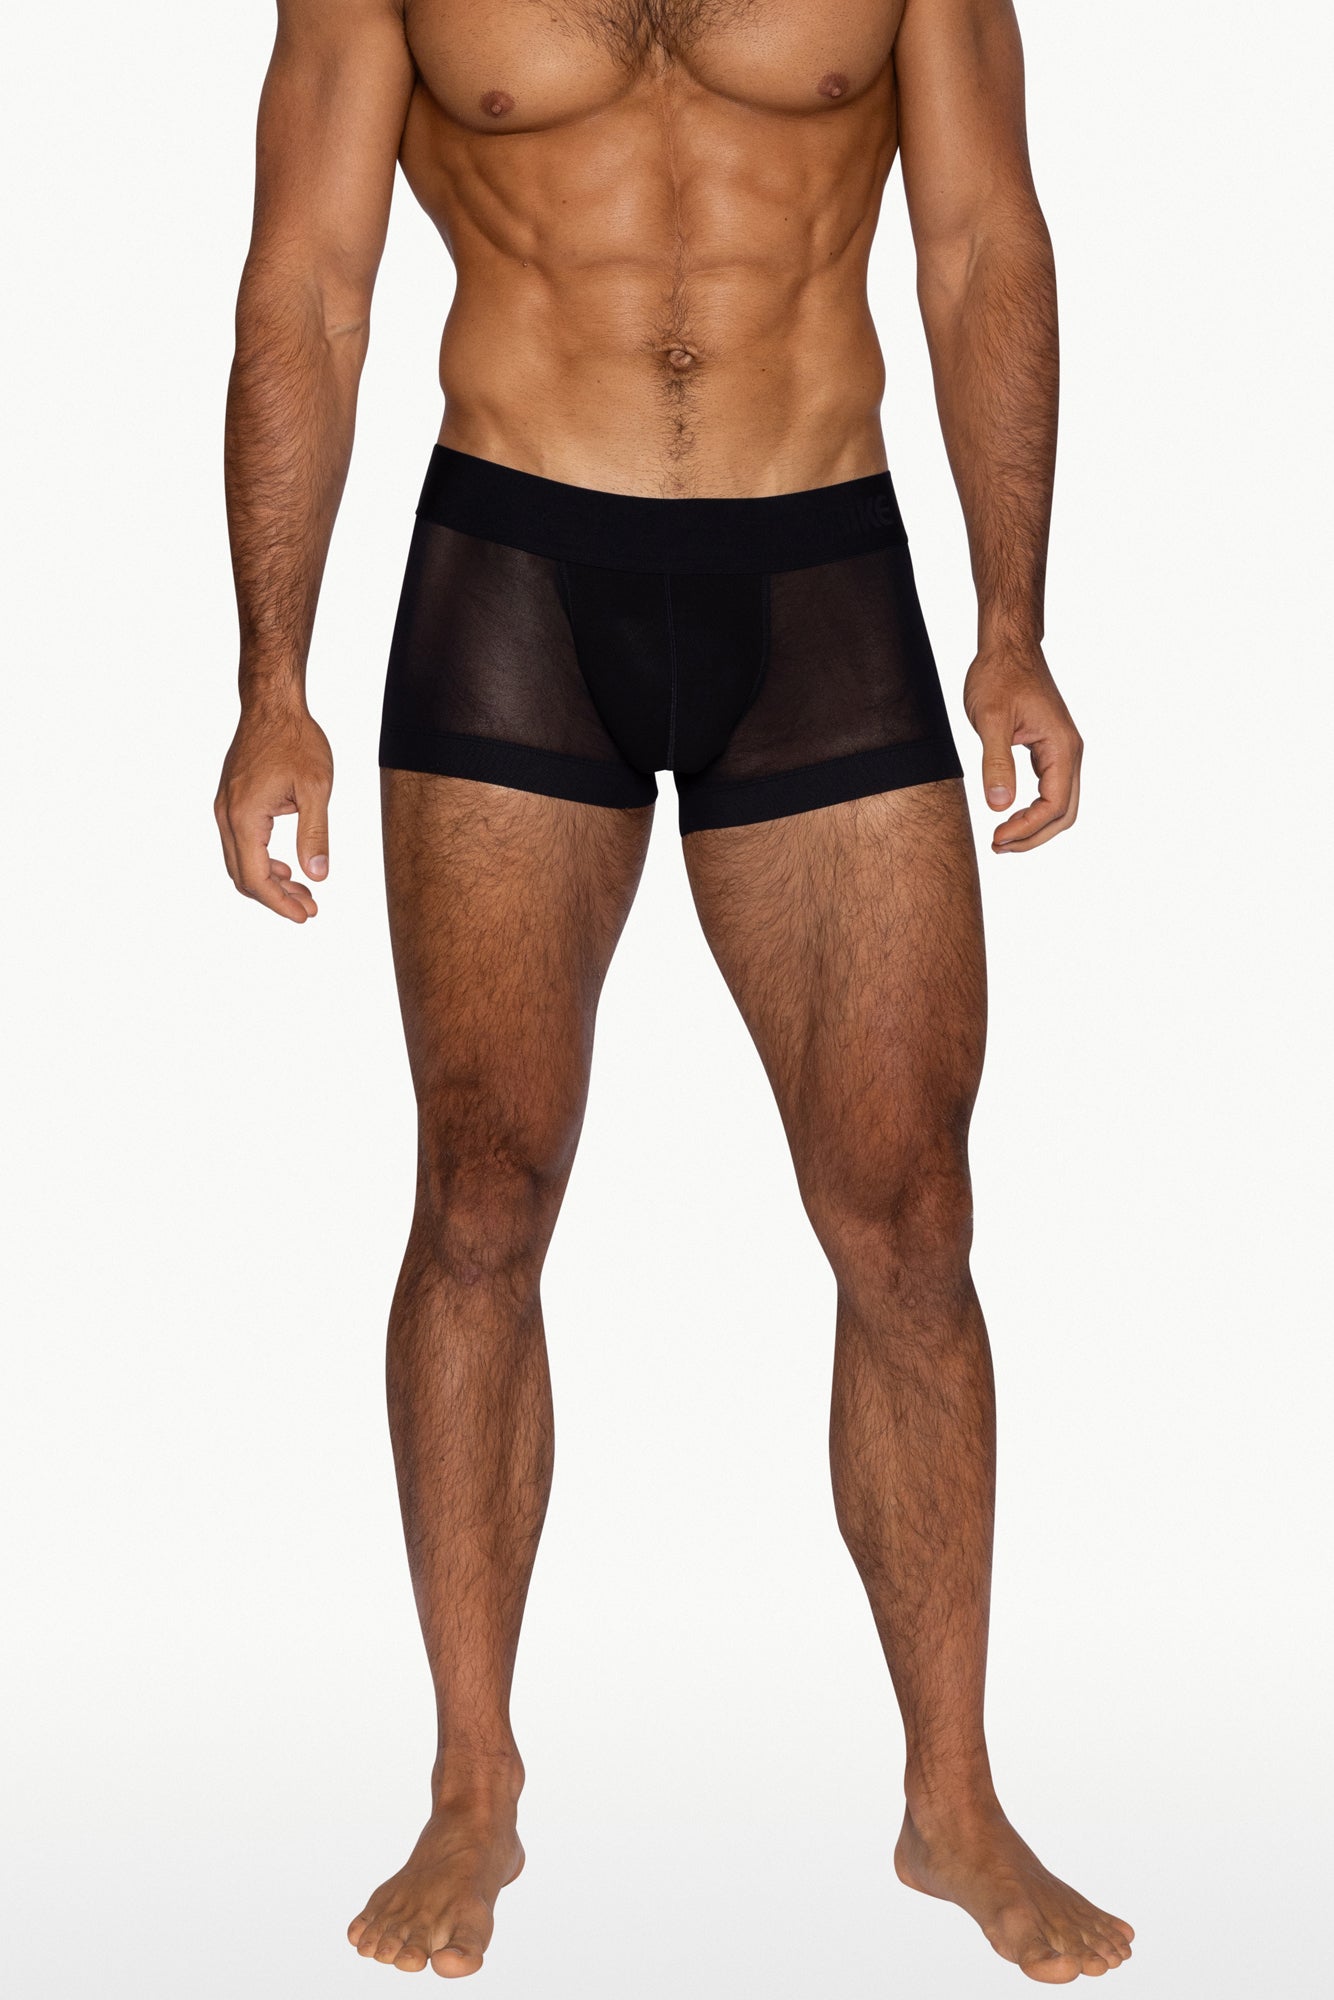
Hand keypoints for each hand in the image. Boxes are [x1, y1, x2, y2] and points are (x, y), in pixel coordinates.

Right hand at [214, 700, 332, 920]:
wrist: (272, 705)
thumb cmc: (296, 740)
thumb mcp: (316, 788)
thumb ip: (316, 833)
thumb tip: (318, 875)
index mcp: (245, 817)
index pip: (257, 877)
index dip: (280, 903)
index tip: (306, 916)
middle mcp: (226, 816)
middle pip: (244, 876)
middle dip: (276, 897)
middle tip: (310, 909)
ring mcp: (225, 808)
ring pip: (240, 861)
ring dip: (270, 881)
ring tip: (304, 892)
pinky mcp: (230, 801)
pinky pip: (240, 843)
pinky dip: (262, 861)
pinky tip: (287, 866)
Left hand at [963, 641, 1082, 852]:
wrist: (1007, 648)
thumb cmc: (999, 675)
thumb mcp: (991, 719)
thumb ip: (996, 762)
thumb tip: (999, 806)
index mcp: (1061, 746)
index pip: (1055, 805)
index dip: (1027, 829)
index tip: (997, 838)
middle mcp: (1070, 751)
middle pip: (1065, 812)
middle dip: (1033, 835)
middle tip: (998, 846)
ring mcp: (1062, 750)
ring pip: (1060, 803)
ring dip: (1034, 825)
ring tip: (1001, 838)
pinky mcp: (1050, 748)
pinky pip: (1051, 789)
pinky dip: (1034, 809)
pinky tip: (1008, 814)